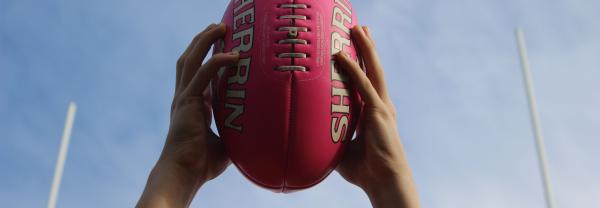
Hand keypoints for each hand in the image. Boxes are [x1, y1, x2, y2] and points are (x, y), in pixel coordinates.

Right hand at [137, 23, 238, 207]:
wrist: (184, 174)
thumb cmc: (203, 164)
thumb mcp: (226, 142)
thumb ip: (237, 131)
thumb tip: (260, 131)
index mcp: (192, 104)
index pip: (198, 72)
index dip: (207, 55)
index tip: (222, 43)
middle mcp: (185, 96)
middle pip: (190, 58)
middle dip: (202, 40)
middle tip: (220, 26)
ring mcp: (184, 97)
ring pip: (191, 59)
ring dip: (204, 40)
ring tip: (220, 27)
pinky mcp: (187, 102)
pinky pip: (203, 74)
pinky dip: (217, 61)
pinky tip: (232, 55)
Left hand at [334, 26, 419, 207]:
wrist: (384, 182)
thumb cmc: (365, 170)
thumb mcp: (342, 149)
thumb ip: (330, 138)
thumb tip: (308, 136)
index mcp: (374, 111)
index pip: (367, 80)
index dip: (362, 62)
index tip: (354, 46)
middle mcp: (381, 104)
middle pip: (373, 68)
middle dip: (367, 47)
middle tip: (359, 27)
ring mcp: (382, 106)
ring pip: (372, 69)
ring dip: (365, 48)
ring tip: (358, 28)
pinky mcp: (379, 112)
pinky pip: (363, 85)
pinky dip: (352, 69)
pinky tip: (341, 55)